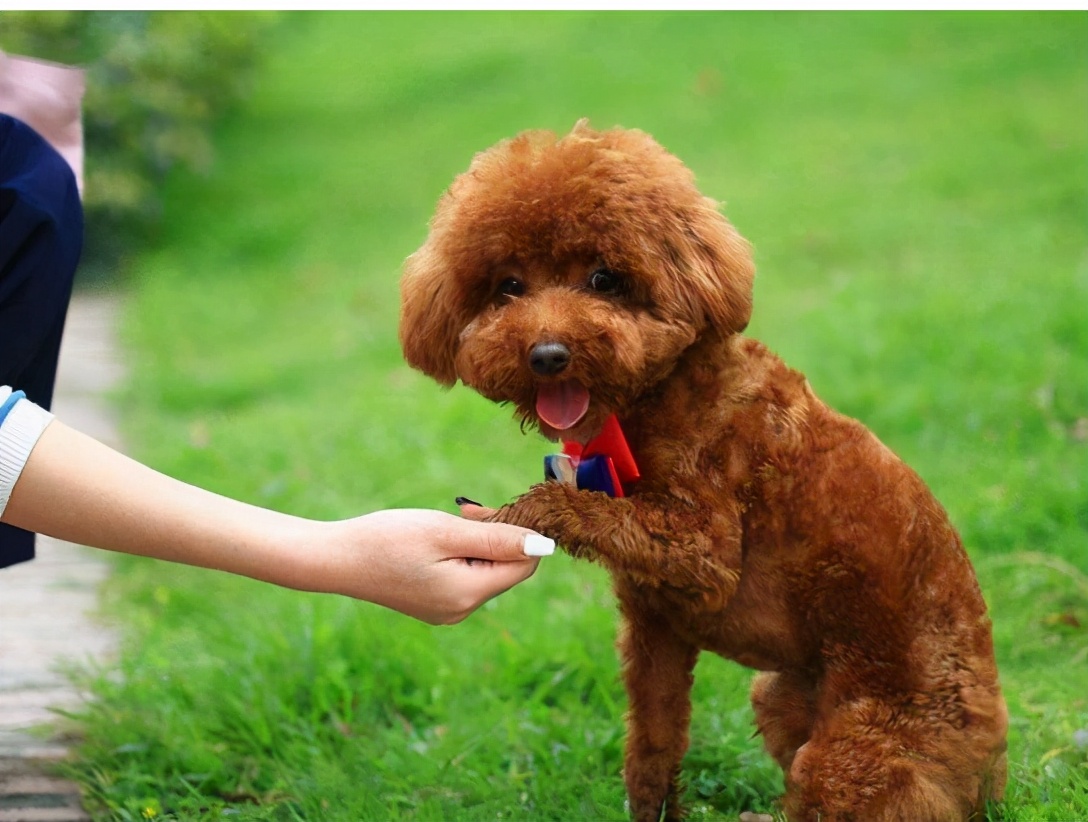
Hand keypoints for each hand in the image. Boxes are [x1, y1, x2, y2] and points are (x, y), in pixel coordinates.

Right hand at [318, 509, 550, 624]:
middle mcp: (462, 610)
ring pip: (486, 571)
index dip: (517, 533)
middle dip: (496, 536)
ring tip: (449, 523)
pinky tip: (437, 540)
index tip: (486, 510)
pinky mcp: (434, 604)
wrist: (336, 558)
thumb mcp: (446, 531)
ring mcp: (447, 610)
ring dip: (478, 543)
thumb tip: (545, 547)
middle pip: (506, 569)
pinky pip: (466, 576)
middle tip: (467, 511)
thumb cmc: (388, 540)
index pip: (524, 565)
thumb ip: (498, 539)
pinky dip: (461, 554)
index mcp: (468, 595)